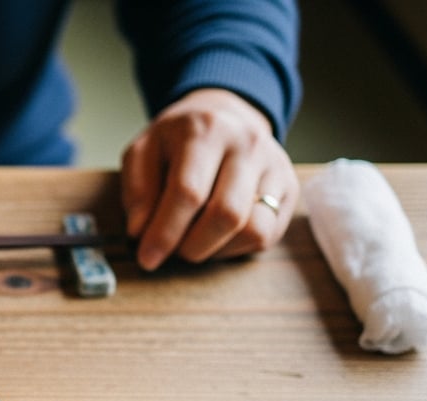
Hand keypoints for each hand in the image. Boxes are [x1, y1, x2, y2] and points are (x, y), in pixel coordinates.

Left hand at [120, 88, 296, 270]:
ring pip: (253, 229)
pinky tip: (215, 237)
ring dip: (215, 250)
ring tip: (192, 242)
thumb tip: (140, 231)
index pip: (188, 192)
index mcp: (206, 131)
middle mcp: (248, 145)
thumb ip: (137, 190)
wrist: (222, 117)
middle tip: (171, 251)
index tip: (146, 258)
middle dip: (191, 247)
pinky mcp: (289, 188)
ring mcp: (274, 166)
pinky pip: (266, 235)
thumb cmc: (176, 141)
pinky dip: (235, 248)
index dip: (164, 233)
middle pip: (225, 214)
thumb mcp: (143, 152)